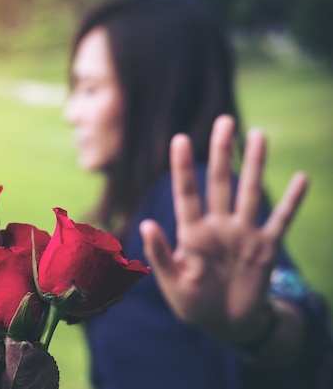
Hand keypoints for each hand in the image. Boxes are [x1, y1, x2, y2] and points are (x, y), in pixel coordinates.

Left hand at [140, 115, 307, 342]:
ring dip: (254, 164)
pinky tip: (301, 178)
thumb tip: (145, 223)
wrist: (225, 323)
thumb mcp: (172, 281)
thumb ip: (159, 254)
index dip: (182, 168)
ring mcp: (243, 234)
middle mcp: (218, 226)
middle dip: (221, 152)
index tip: (179, 139)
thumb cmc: (192, 303)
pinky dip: (292, 201)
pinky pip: (281, 220)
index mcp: (192, 233)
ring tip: (258, 134)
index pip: (186, 194)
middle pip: (219, 182)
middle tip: (225, 121)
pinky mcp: (265, 248)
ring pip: (250, 192)